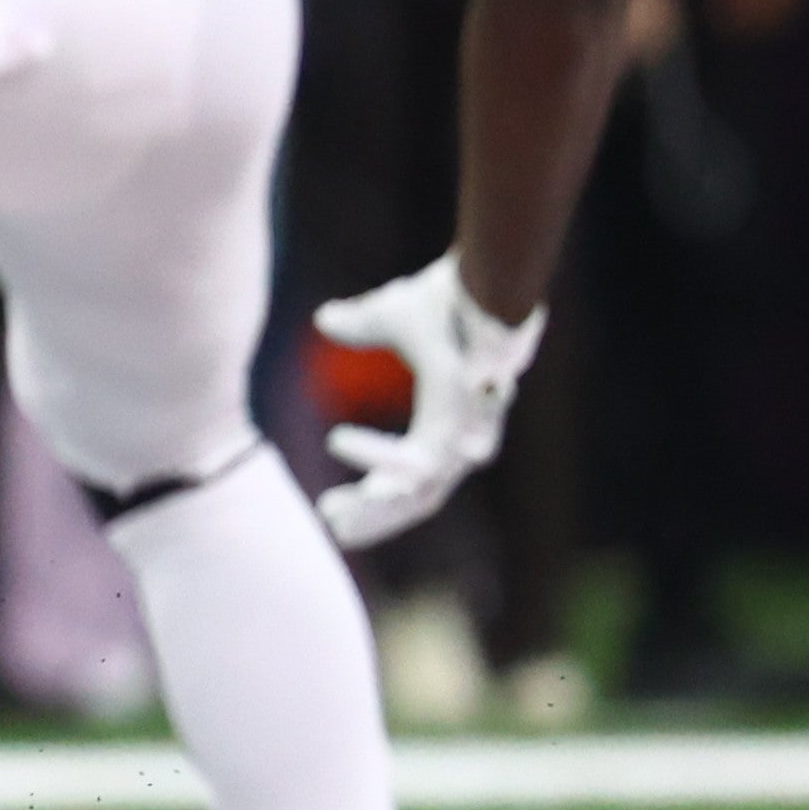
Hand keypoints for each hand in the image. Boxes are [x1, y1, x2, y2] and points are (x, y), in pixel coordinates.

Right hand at [309, 257, 544, 550]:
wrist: (481, 287)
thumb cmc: (446, 301)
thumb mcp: (387, 316)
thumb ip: (359, 326)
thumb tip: (326, 320)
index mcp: (449, 426)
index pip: (410, 479)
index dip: (373, 497)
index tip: (330, 506)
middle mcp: (463, 443)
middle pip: (416, 502)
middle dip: (371, 517)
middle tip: (327, 522)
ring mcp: (466, 440)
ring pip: (419, 495)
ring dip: (374, 507)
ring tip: (331, 509)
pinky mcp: (461, 428)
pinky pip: (417, 460)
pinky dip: (377, 456)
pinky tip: (338, 441)